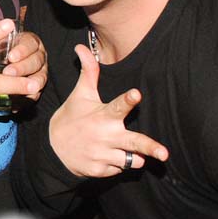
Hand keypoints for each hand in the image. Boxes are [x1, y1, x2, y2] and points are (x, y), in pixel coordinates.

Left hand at [2, 30, 46, 99]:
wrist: (2, 68)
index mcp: (29, 42)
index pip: (30, 44)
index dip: (22, 50)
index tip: (10, 56)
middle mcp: (38, 57)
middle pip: (36, 61)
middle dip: (22, 67)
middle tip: (8, 73)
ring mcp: (40, 73)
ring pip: (40, 78)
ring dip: (26, 84)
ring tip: (13, 89)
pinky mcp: (35, 89)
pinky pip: (35, 95)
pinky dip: (26, 100)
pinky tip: (15, 103)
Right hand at [49, 45, 168, 176]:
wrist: (52, 148)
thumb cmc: (72, 117)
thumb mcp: (80, 95)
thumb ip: (89, 72)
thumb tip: (81, 47)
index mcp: (103, 116)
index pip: (117, 107)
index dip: (128, 100)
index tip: (136, 94)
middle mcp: (105, 136)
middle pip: (134, 143)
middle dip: (150, 148)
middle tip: (164, 153)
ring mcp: (103, 156)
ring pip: (133, 160)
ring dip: (134, 156)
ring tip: (123, 147)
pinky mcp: (101, 171)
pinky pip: (120, 169)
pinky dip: (117, 163)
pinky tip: (106, 155)